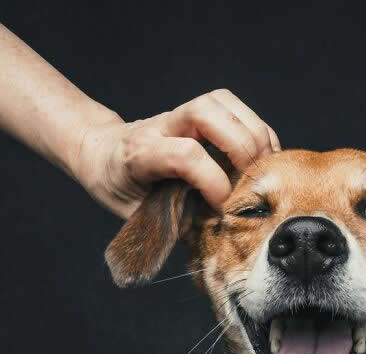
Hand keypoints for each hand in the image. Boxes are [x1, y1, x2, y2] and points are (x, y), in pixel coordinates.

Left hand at [73, 89, 278, 217]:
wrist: (100, 152)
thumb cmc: (119, 187)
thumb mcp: (138, 215)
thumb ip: (173, 224)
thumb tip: (214, 239)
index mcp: (140, 152)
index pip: (185, 155)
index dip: (213, 182)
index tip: (224, 208)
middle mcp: (161, 125)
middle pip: (207, 113)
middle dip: (240, 146)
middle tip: (252, 181)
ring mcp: (180, 113)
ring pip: (223, 103)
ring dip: (254, 134)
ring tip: (265, 167)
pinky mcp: (199, 111)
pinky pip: (234, 108)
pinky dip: (257, 130)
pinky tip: (264, 156)